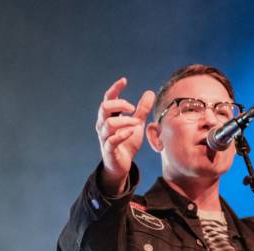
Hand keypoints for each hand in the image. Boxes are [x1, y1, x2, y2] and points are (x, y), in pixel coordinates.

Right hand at [96, 77, 154, 194]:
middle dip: (120, 104)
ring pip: (107, 124)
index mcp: (109, 116)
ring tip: (135, 123)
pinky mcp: (108, 150)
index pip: (108, 98)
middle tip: (133, 108)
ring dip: (124, 120)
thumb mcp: (136, 124)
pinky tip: (131, 131)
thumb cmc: (126, 142)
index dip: (115, 89)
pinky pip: (111, 141)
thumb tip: (150, 92)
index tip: (124, 81)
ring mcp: (104, 138)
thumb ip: (142, 110)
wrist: (121, 165)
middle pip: (104, 107)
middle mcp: (103, 125)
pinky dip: (122, 135)